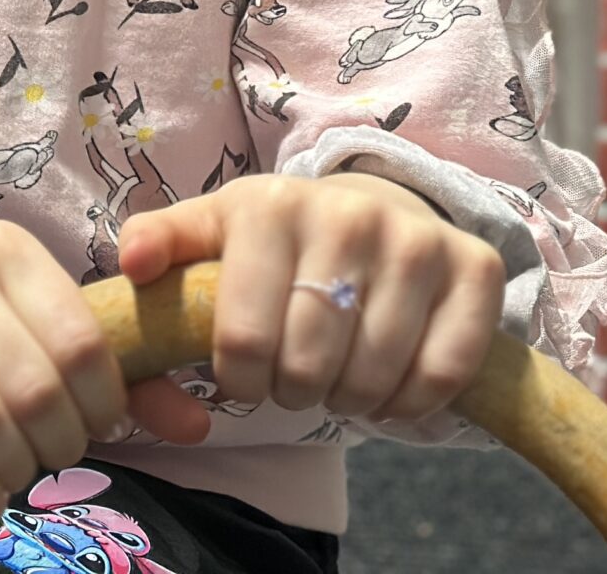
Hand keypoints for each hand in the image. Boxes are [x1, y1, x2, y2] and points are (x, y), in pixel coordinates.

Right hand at [0, 220, 193, 519]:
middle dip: (56, 443)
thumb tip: (200, 423)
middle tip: (49, 456)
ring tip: (12, 479)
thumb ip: (114, 370)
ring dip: (9, 469)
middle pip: (32, 387)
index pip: (81, 343)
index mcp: (5, 251)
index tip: (94, 428)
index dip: (101, 406)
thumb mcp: (28, 322)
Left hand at [118, 170, 504, 436]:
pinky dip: (410, 402)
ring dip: (350, 399)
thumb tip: (131, 266)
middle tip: (295, 377)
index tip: (244, 375)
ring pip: (374, 377)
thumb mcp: (214, 228)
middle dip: (294, 390)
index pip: (246, 341)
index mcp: (270, 205)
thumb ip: (162, 242)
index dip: (242, 381)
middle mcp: (348, 214)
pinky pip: (440, 376)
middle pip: (310, 366)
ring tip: (337, 376)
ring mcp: (417, 240)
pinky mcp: (475, 269)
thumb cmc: (279, 237)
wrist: (377, 208)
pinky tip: (389, 383)